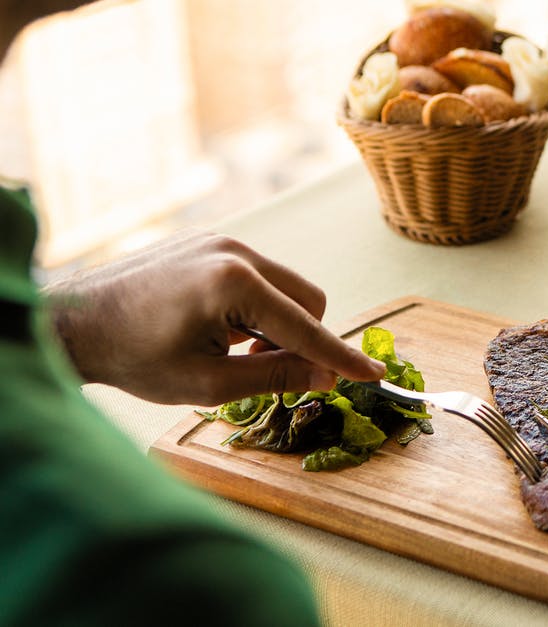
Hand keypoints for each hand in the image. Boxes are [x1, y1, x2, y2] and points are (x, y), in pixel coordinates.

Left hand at [45, 231, 384, 404]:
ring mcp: (223, 240)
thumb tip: (326, 375)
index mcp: (234, 283)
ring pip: (287, 287)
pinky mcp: (211, 241)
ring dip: (277, 324)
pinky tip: (217, 326)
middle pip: (308, 300)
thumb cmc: (136, 358)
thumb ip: (276, 378)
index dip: (341, 357)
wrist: (74, 322)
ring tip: (231, 348)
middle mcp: (236, 250)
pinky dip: (256, 306)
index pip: (307, 327)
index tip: (375, 376)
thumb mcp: (209, 384)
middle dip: (300, 339)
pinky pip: (260, 276)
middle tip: (258, 369)